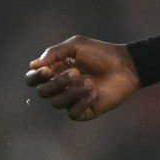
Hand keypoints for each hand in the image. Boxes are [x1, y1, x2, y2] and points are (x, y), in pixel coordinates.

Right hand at [25, 36, 140, 120]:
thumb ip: (55, 52)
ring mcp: (72, 99)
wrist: (127, 66)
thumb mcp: (77, 45)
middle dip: (58, 82)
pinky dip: (81, 102)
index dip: (35, 77)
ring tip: (90, 82)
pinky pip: (73, 113)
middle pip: (43, 92)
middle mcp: (61, 87)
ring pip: (57, 103)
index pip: (33, 80)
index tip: (47, 70)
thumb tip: (33, 65)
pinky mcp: (84, 110)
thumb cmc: (102, 53)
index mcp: (56, 71)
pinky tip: (94, 92)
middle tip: (77, 72)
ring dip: (73, 91)